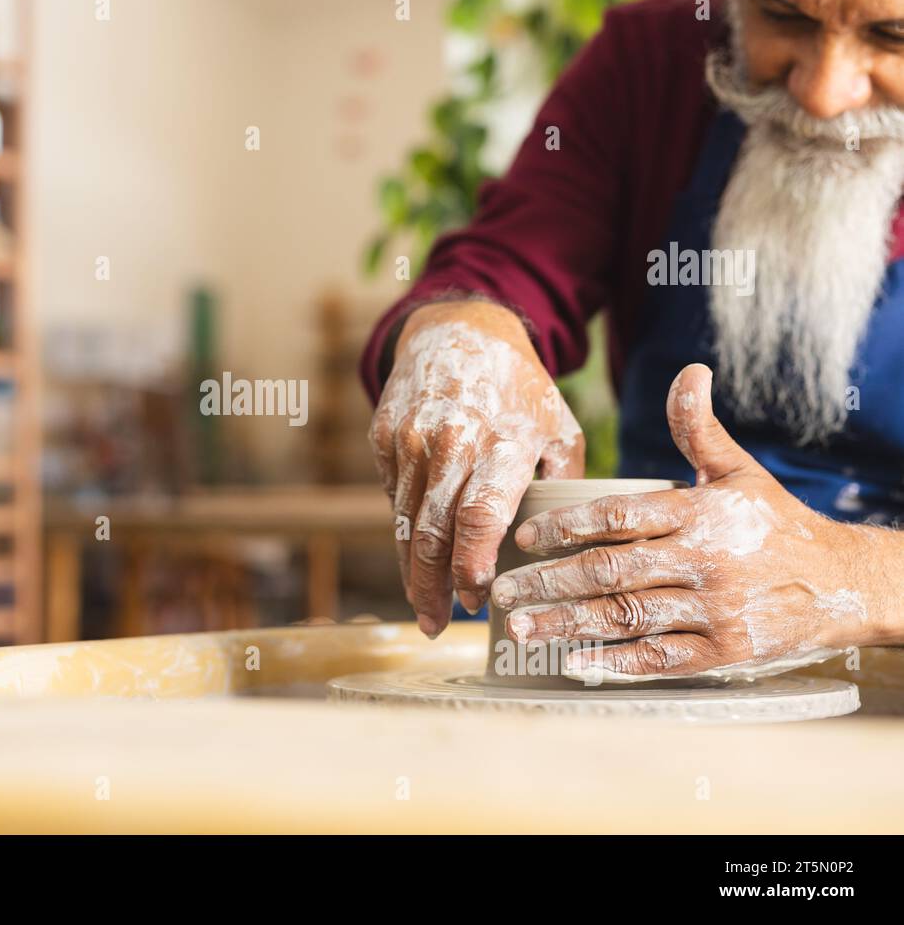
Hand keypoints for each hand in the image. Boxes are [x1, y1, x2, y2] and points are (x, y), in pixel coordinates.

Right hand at [369, 299, 583, 637]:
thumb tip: (573, 551)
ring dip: (411, 571)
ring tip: (424, 607)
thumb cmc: (520, 389)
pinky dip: (402, 532)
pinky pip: (392, 498)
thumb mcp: (560, 429)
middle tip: (437, 625)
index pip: (478, 518)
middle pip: (431, 533)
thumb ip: (565, 488)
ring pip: (403, 522)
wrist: (458, 330)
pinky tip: (415, 557)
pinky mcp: (383, 438)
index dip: (472, 567)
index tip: (476, 601)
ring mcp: (409, 439)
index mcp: (501, 442)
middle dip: (432, 588)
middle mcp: (450, 442)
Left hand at [493, 363, 878, 681]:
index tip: (524, 536)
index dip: (567, 526)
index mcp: (699, 514)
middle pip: (611, 571)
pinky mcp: (726, 653)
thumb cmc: (777, 523)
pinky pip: (661, 658)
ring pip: (627, 617)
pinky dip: (615, 662)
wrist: (845, 583)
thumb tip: (690, 370)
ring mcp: (715, 610)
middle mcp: (703, 561)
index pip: (619, 516)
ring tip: (520, 629)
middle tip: (502, 591)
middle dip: (549, 582)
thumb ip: (698, 428)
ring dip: (567, 624)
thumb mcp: (738, 470)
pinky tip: (574, 662)